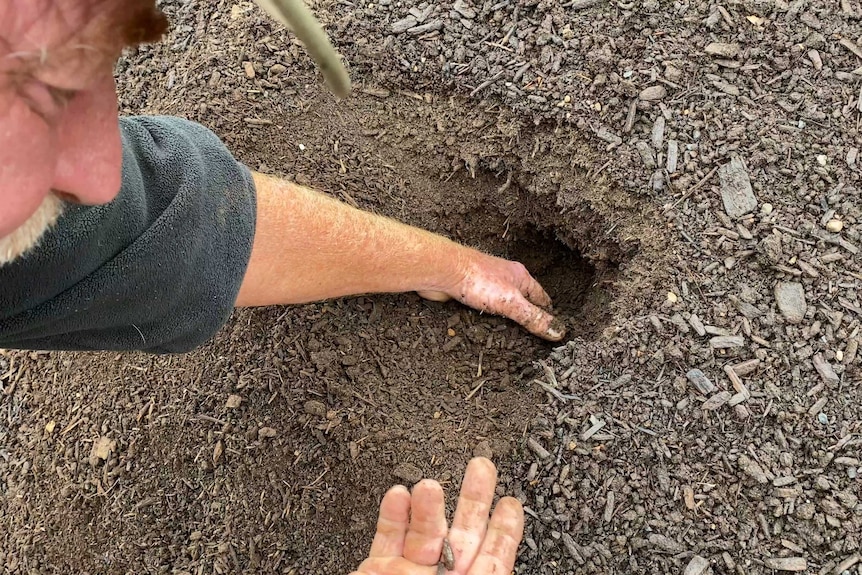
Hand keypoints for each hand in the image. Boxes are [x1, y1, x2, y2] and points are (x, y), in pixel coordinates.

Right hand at [350, 457, 524, 574]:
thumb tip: (498, 567)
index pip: (493, 557)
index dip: (504, 529)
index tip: (511, 502)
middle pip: (462, 532)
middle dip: (474, 496)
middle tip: (482, 466)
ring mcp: (408, 570)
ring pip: (424, 527)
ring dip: (428, 502)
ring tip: (430, 485)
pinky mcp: (378, 568)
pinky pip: (388, 534)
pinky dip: (392, 512)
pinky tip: (398, 494)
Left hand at [418, 248, 565, 340]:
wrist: (442, 270)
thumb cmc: (477, 279)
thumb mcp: (511, 303)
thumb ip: (533, 318)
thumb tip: (558, 331)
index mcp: (520, 276)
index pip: (541, 296)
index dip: (547, 311)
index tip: (553, 326)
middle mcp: (504, 278)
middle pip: (521, 298)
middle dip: (527, 314)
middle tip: (534, 333)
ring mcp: (485, 283)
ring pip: (501, 302)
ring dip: (506, 316)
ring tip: (513, 335)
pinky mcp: (468, 291)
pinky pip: (483, 306)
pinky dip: (487, 317)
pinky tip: (486, 327)